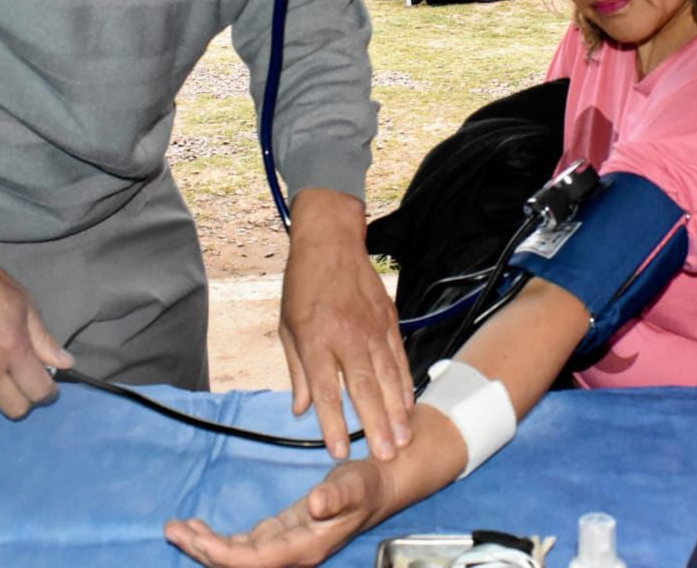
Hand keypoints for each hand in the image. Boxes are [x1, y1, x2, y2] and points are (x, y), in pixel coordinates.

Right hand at [0, 242, 73, 419]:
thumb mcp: (25, 305)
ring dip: (0, 390)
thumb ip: (44, 340)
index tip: (50, 385)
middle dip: (26, 399)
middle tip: (26, 380)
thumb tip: (65, 364)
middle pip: (14, 410)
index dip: (49, 392)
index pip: (37, 392)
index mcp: (11, 349)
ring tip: (0, 366)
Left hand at [165, 459, 386, 566]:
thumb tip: (318, 504)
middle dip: (204, 550)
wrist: (377, 487)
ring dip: (205, 544)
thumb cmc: (367, 486)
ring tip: (176, 528)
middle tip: (172, 529)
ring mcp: (284, 545)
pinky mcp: (280, 534)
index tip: (198, 538)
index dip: (225, 554)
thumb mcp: (356, 486)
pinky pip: (244, 544)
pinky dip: (219, 537)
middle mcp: (291, 552)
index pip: (257, 561)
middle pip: (240, 563)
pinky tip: (198, 527)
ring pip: (237, 555)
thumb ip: (337, 496)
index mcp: (306, 547)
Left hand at [279, 189, 412, 460]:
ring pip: (387, 375)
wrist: (330, 241)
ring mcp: (371, 326)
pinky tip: (408, 404)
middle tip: (386, 455)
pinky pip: (398, 357)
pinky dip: (404, 382)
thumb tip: (301, 410)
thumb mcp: (287, 327)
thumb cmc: (302, 285)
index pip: (325, 388)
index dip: (333, 422)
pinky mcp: (388, 318)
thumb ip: (298, 371)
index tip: (339, 450)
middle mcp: (345, 334)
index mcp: (315, 338)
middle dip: (375, 424)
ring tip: (403, 439)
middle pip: (363, 386)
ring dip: (396, 410)